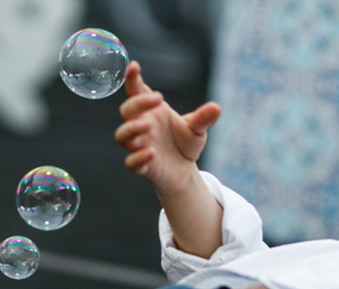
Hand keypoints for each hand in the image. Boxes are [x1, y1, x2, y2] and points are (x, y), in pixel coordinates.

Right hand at [114, 60, 220, 194]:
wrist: (184, 171)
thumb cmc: (185, 144)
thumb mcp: (197, 129)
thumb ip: (203, 118)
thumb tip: (216, 108)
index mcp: (152, 111)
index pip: (136, 91)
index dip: (132, 79)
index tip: (134, 67)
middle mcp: (141, 126)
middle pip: (126, 111)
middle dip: (137, 103)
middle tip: (158, 100)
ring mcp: (139, 146)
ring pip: (122, 136)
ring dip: (131, 129)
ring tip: (147, 125)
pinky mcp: (141, 166)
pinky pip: (131, 163)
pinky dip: (138, 158)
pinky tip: (151, 154)